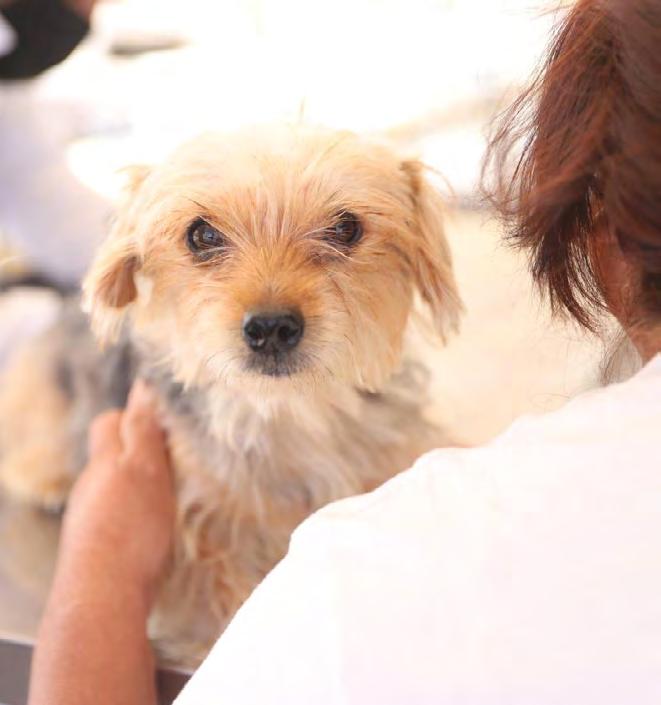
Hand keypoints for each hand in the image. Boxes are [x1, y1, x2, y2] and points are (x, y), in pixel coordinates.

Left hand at [57, 379, 174, 607]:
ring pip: (114, 486)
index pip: (112, 422)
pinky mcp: (96, 543)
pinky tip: (151, 528)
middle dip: (139, 452)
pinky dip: (133, 513)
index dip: (134, 417)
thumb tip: (142, 388)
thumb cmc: (130, 528)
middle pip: (112, 454)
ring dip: (138, 485)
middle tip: (172, 461)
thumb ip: (142, 430)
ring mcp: (90, 515)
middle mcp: (92, 485)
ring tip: (167, 497)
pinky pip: (115, 515)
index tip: (164, 425)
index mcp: (105, 461)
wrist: (103, 594)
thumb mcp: (145, 469)